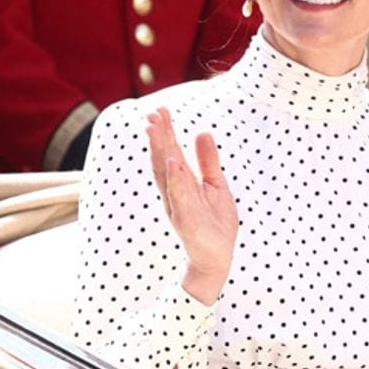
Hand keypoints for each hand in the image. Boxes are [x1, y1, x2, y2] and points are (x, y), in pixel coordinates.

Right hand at [146, 108, 237, 304]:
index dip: (164, 132)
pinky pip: (180, 196)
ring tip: (156, 128)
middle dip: (158, 137)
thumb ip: (207, 161)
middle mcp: (175, 192)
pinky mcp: (187, 220)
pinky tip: (173, 162)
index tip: (159, 110)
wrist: (217, 258)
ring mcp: (179, 205)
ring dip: (161, 151)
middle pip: (164, 159)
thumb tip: (202, 132)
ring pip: (168, 174)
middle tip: (151, 112)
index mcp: (181, 183)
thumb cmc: (214, 223)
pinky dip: (176, 179)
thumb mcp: (215, 185)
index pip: (170, 152)